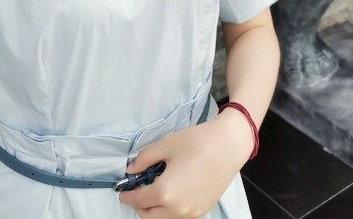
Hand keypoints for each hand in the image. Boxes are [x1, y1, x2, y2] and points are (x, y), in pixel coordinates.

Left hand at [117, 109, 253, 216]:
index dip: (127, 195)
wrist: (229, 145)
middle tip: (138, 190)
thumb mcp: (166, 145)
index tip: (123, 190)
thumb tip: (131, 169)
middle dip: (140, 206)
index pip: (138, 200)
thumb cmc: (197, 142)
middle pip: (148, 217)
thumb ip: (144, 159)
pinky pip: (179, 218)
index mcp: (165, 192)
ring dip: (155, 211)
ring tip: (155, 191)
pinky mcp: (202, 211)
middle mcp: (177, 210)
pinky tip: (172, 194)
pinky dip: (169, 211)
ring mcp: (191, 214)